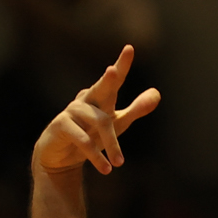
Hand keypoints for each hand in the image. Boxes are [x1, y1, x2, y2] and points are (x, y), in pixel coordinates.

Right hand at [31, 45, 160, 176]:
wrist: (60, 158)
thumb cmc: (91, 136)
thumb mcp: (117, 123)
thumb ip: (136, 109)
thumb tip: (157, 94)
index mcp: (101, 97)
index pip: (114, 80)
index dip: (122, 65)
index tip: (129, 49)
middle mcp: (86, 99)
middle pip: (101, 88)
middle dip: (108, 80)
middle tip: (113, 71)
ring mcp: (72, 111)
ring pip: (99, 123)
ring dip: (112, 145)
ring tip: (120, 164)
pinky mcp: (61, 126)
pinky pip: (83, 139)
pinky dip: (96, 155)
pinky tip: (106, 169)